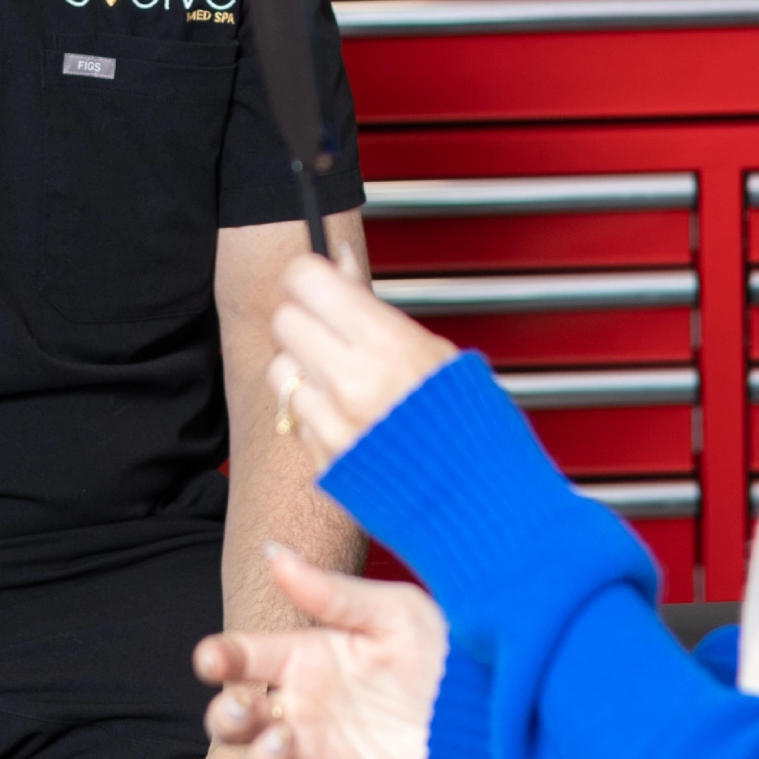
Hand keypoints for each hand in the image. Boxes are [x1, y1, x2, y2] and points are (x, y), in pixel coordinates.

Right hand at [196, 545, 448, 758]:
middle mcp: (304, 710)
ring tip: (285, 742)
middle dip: (226, 718)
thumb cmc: (442, 654)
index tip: (209, 657)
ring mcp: (320, 756)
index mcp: (307, 659)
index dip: (223, 656)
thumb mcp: (392, 613)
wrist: (492, 713)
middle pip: (238, 722)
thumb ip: (331, 593)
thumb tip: (273, 551)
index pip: (248, 658)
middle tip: (241, 707)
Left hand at [269, 250, 457, 472]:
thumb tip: (339, 259)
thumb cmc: (466, 420)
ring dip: (302, 370)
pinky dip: (314, 412)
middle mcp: (353, 382)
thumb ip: (373, 306)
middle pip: (284, 322)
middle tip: (326, 328)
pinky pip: (295, 417)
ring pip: (281, 371)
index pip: (308, 282)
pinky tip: (347, 415)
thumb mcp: (432, 347)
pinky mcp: (322, 458)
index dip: (307, 277)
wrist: (478, 498)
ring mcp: (333, 424)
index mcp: (386, 344)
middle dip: (302, 319)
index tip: (314, 282)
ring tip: (340, 379)